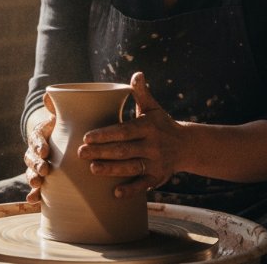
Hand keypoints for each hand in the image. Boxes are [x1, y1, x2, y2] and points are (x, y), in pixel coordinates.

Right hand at [23, 93, 55, 202]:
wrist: (65, 139)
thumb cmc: (65, 126)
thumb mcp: (63, 115)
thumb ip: (56, 107)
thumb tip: (48, 96)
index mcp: (40, 134)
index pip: (36, 138)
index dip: (39, 145)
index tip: (45, 150)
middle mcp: (35, 150)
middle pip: (31, 157)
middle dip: (36, 164)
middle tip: (44, 169)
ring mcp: (38, 165)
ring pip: (31, 172)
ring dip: (33, 178)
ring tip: (38, 184)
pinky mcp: (42, 178)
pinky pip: (35, 187)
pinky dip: (33, 193)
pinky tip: (32, 200)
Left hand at [77, 72, 183, 197]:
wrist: (186, 145)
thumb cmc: (162, 123)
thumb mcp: (152, 107)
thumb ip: (141, 92)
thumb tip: (137, 73)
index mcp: (147, 126)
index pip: (124, 131)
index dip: (106, 134)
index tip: (87, 137)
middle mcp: (152, 145)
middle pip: (124, 150)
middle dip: (102, 152)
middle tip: (80, 153)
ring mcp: (155, 162)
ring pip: (131, 167)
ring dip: (112, 169)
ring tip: (92, 169)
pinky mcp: (157, 177)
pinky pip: (143, 185)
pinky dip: (131, 190)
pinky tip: (115, 194)